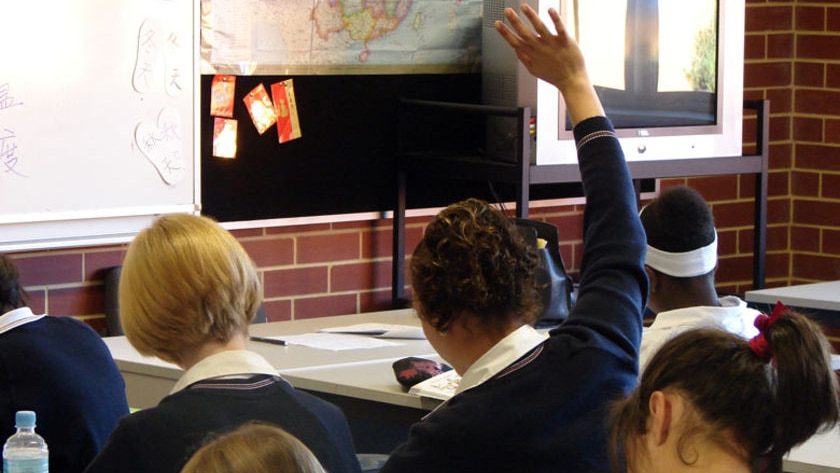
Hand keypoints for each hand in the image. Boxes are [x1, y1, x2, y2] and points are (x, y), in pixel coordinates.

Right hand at [495, 4, 603, 124]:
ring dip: (531, 16)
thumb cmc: (554, 75)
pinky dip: (555, 19)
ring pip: (540, 28)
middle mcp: (540, 48)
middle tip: (507, 11)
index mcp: (532, 54)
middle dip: (515, 21)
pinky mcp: (565, 41)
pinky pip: (559, 28)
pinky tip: (549, 9)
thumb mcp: (534, 70)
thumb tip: (515, 49)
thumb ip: (524, 59)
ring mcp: (552, 44)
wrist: (572, 80)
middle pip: (524, 33)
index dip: (505, 33)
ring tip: (523, 6)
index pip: (514, 42)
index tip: (497, 23)